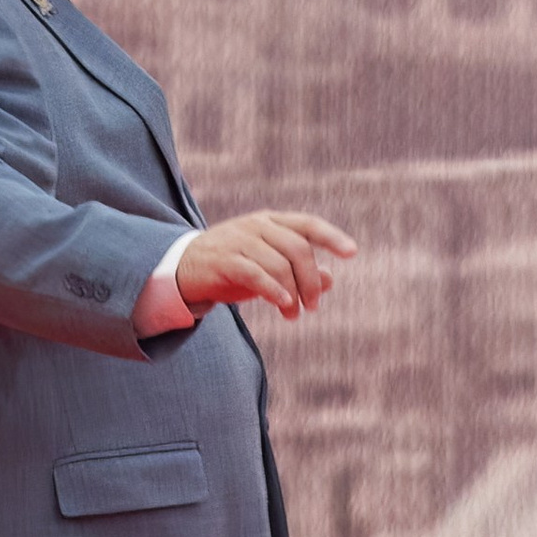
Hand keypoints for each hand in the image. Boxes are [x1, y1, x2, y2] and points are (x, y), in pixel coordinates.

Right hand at [175, 212, 357, 319]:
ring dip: (293, 294)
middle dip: (311, 280)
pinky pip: (255, 273)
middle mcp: (256, 226)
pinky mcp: (223, 260)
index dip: (332, 236)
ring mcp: (238, 240)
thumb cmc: (234, 266)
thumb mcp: (269, 266)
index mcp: (271, 222)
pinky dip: (273, 290)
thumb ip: (299, 271)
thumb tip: (330, 279)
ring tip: (294, 314)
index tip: (352, 253)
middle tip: (313, 306)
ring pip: (279, 264)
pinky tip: (283, 303)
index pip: (307, 224)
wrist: (184, 267)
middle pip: (298, 248)